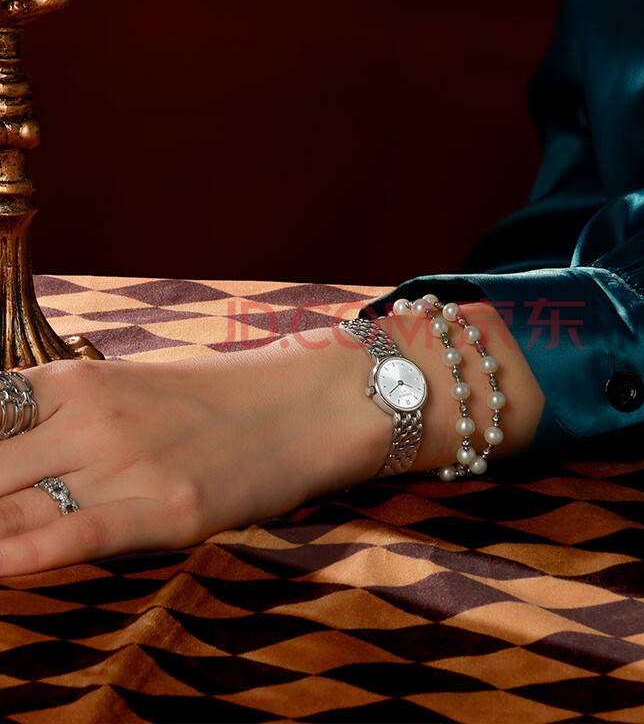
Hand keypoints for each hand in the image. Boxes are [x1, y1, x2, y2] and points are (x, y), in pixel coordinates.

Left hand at [0, 302, 542, 576]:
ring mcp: (127, 463)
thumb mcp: (138, 384)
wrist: (309, 402)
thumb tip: (16, 448)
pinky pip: (67, 536)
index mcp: (79, 380)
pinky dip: (18, 555)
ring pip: (9, 507)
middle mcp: (91, 418)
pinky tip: (0, 566)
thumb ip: (70, 414)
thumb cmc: (225, 395)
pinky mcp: (166, 509)